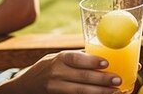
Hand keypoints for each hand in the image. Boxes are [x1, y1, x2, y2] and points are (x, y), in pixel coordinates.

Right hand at [0, 50, 120, 92]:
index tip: (107, 63)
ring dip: (99, 92)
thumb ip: (77, 57)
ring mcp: (56, 88)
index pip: (77, 59)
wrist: (25, 86)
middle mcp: (56, 73)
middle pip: (82, 77)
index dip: (92, 61)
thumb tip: (105, 53)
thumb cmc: (48, 68)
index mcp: (60, 58)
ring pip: (80, 92)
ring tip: (114, 92)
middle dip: (102, 80)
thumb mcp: (58, 58)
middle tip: (118, 80)